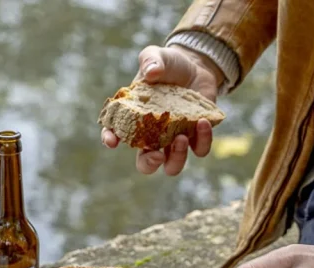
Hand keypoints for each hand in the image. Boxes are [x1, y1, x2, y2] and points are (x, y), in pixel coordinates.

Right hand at [102, 45, 223, 175]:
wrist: (196, 66)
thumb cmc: (169, 64)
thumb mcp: (156, 56)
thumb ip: (151, 61)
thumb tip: (152, 72)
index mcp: (134, 119)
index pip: (115, 135)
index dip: (110, 140)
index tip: (112, 141)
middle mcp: (152, 135)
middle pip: (145, 164)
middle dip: (149, 163)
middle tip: (158, 154)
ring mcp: (174, 138)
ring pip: (172, 166)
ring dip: (177, 158)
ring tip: (181, 137)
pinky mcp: (196, 136)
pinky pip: (199, 149)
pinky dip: (202, 141)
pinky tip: (203, 122)